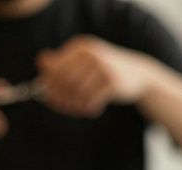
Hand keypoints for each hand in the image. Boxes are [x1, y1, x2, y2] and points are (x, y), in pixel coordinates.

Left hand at [37, 36, 155, 117]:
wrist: (139, 74)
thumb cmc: (105, 70)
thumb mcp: (85, 62)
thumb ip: (63, 62)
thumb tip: (41, 64)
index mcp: (80, 47)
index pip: (54, 67)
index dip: (48, 84)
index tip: (48, 97)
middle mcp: (91, 54)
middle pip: (63, 81)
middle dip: (60, 97)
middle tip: (64, 107)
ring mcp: (104, 67)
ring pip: (77, 92)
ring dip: (75, 105)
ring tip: (79, 109)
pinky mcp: (114, 83)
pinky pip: (92, 101)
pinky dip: (88, 108)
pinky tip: (91, 109)